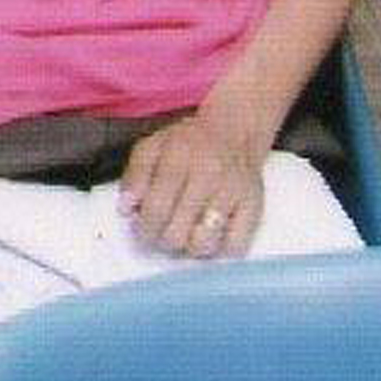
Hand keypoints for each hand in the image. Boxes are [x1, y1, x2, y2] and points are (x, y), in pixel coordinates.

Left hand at [119, 92, 276, 259]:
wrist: (235, 130)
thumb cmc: (189, 144)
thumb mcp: (153, 146)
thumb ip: (134, 176)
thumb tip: (126, 208)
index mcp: (180, 157)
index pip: (156, 208)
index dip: (144, 228)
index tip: (144, 228)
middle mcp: (209, 173)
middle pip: (176, 232)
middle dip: (163, 239)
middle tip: (164, 232)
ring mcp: (234, 191)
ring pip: (203, 243)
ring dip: (189, 246)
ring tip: (187, 233)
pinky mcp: (253, 205)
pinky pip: (234, 246)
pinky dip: (219, 250)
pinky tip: (210, 236)